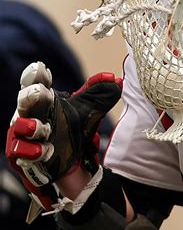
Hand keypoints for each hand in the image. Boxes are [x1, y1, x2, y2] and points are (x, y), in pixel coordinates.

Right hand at [5, 62, 121, 210]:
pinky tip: (45, 150)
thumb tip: (114, 79)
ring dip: (31, 127)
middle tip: (40, 92)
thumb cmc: (73, 128)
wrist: (72, 161)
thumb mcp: (90, 109)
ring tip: (42, 128)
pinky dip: (32, 151)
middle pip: (26, 101)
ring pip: (21, 128)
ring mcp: (24, 135)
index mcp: (45, 99)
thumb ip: (101, 93)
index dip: (36, 75)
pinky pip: (21, 153)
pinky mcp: (24, 156)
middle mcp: (31, 113)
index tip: (39, 68)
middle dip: (31, 96)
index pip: (38, 83)